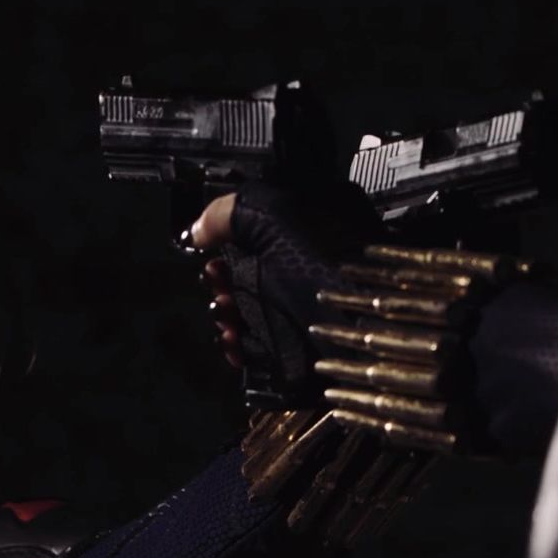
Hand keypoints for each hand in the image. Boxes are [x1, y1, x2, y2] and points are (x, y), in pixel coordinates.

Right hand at [186, 180, 381, 406]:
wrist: (358, 331)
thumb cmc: (327, 268)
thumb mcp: (271, 213)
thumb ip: (227, 212)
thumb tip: (200, 227)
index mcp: (319, 222)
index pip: (265, 224)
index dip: (231, 237)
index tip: (210, 249)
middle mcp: (320, 262)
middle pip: (258, 269)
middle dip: (226, 278)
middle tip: (214, 284)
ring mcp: (315, 306)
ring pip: (260, 307)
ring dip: (230, 312)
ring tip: (222, 315)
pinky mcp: (310, 345)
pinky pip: (269, 343)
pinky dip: (244, 344)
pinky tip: (232, 341)